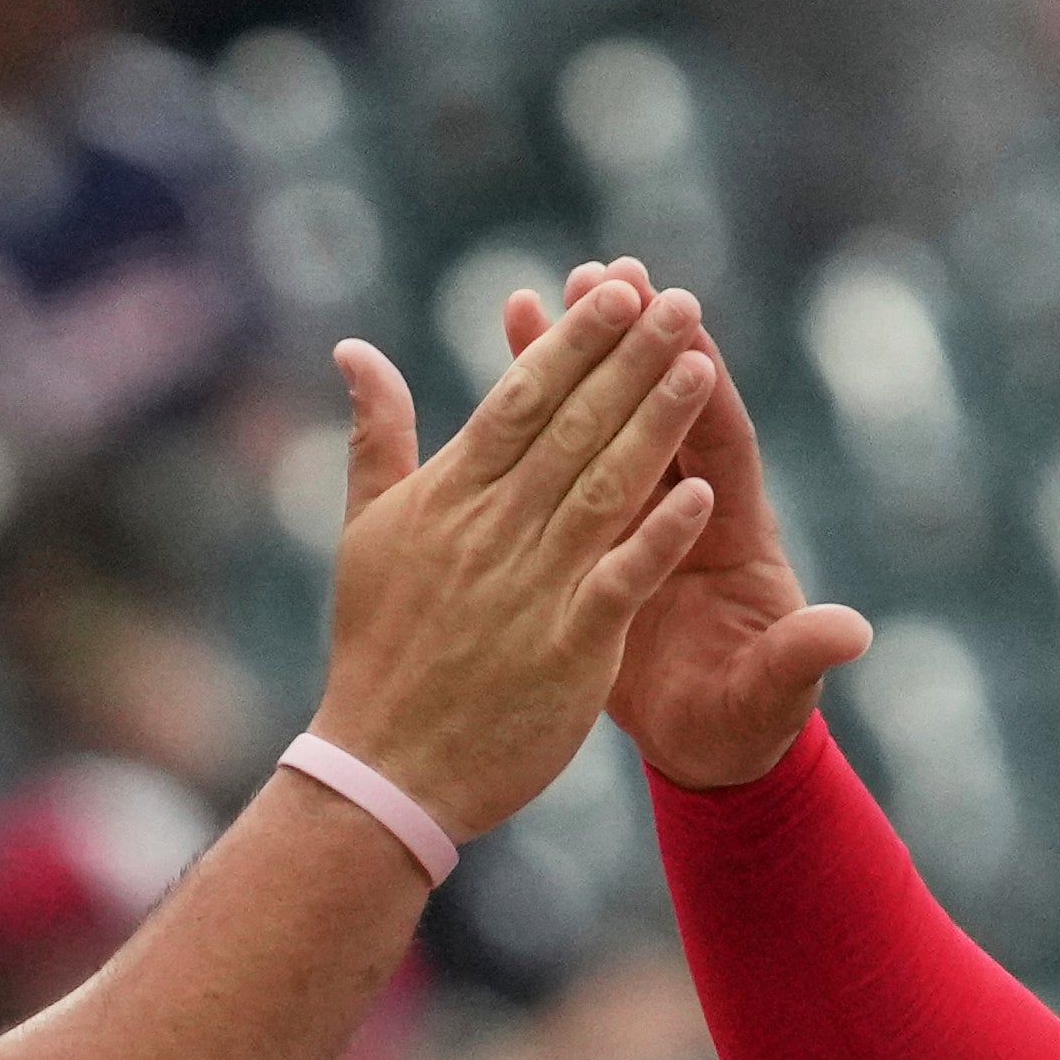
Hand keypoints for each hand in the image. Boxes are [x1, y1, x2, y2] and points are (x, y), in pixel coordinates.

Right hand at [319, 276, 721, 841]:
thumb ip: (377, 438)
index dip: (571, 343)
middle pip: (571, 427)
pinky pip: (621, 582)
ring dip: (656, 424)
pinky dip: (661, 537)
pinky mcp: (566, 649)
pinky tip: (703, 492)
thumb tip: (356, 350)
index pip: (520, 399)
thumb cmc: (376, 646)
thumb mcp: (365, 530)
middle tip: (678, 296)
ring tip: (699, 362)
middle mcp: (491, 530)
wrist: (383, 768)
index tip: (616, 291)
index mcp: (448, 496)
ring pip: (604, 487)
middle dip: (627, 359)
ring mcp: (531, 588)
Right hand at [498, 259, 869, 787]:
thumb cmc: (743, 722)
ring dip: (580, 362)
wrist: (704, 755)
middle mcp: (690, 514)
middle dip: (635, 343)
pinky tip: (506, 371)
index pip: (723, 445)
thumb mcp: (768, 695)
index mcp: (737, 538)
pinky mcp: (592, 548)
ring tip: (548, 289)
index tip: (684, 329)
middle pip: (663, 411)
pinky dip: (539, 423)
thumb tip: (853, 633)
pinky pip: (564, 474)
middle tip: (608, 271)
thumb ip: (800, 657)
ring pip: (603, 427)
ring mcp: (638, 525)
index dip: (707, 390)